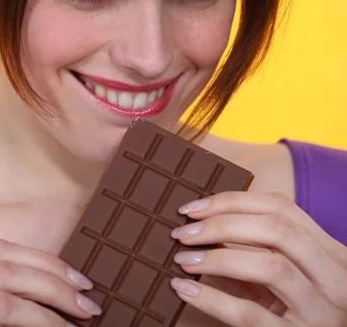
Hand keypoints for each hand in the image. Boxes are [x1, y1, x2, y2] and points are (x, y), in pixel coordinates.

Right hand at [0, 239, 101, 326]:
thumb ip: (6, 299)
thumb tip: (59, 284)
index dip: (41, 259)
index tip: (76, 277)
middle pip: (1, 260)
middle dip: (52, 275)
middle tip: (87, 297)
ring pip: (2, 280)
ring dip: (52, 293)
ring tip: (81, 313)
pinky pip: (0, 307)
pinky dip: (40, 317)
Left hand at [169, 191, 346, 326]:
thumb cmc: (289, 311)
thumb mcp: (276, 278)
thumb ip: (247, 250)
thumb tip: (197, 225)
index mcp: (330, 253)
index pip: (282, 208)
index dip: (232, 202)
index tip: (193, 209)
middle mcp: (334, 278)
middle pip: (278, 230)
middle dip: (222, 225)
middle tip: (183, 233)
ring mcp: (320, 311)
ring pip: (272, 268)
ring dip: (218, 259)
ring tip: (183, 259)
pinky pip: (250, 314)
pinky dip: (212, 298)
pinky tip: (184, 288)